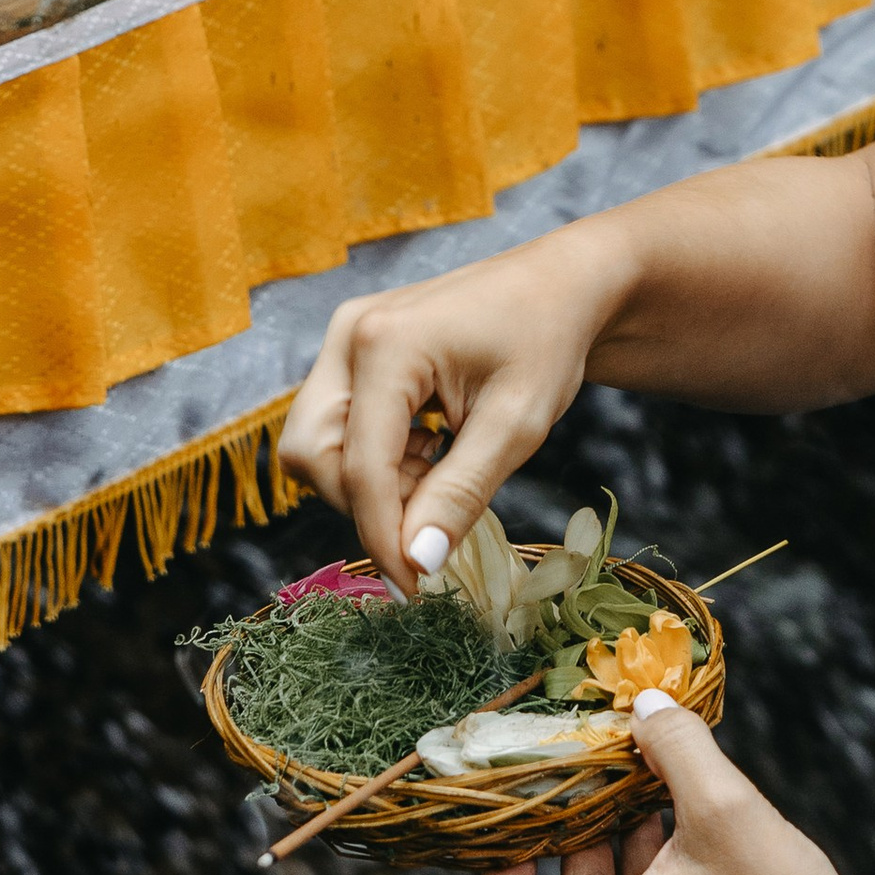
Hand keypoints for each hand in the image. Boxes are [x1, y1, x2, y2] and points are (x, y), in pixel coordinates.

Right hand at [277, 227, 626, 585]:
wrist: (560, 286)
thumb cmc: (548, 342)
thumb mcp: (517, 425)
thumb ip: (461, 493)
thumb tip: (417, 563)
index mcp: (386, 344)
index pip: (361, 467)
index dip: (383, 537)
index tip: (417, 588)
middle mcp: (347, 335)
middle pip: (314, 455)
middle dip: (366, 502)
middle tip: (434, 512)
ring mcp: (344, 339)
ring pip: (317, 445)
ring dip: (370, 482)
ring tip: (440, 472)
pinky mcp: (350, 352)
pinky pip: (335, 427)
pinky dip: (374, 459)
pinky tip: (429, 452)